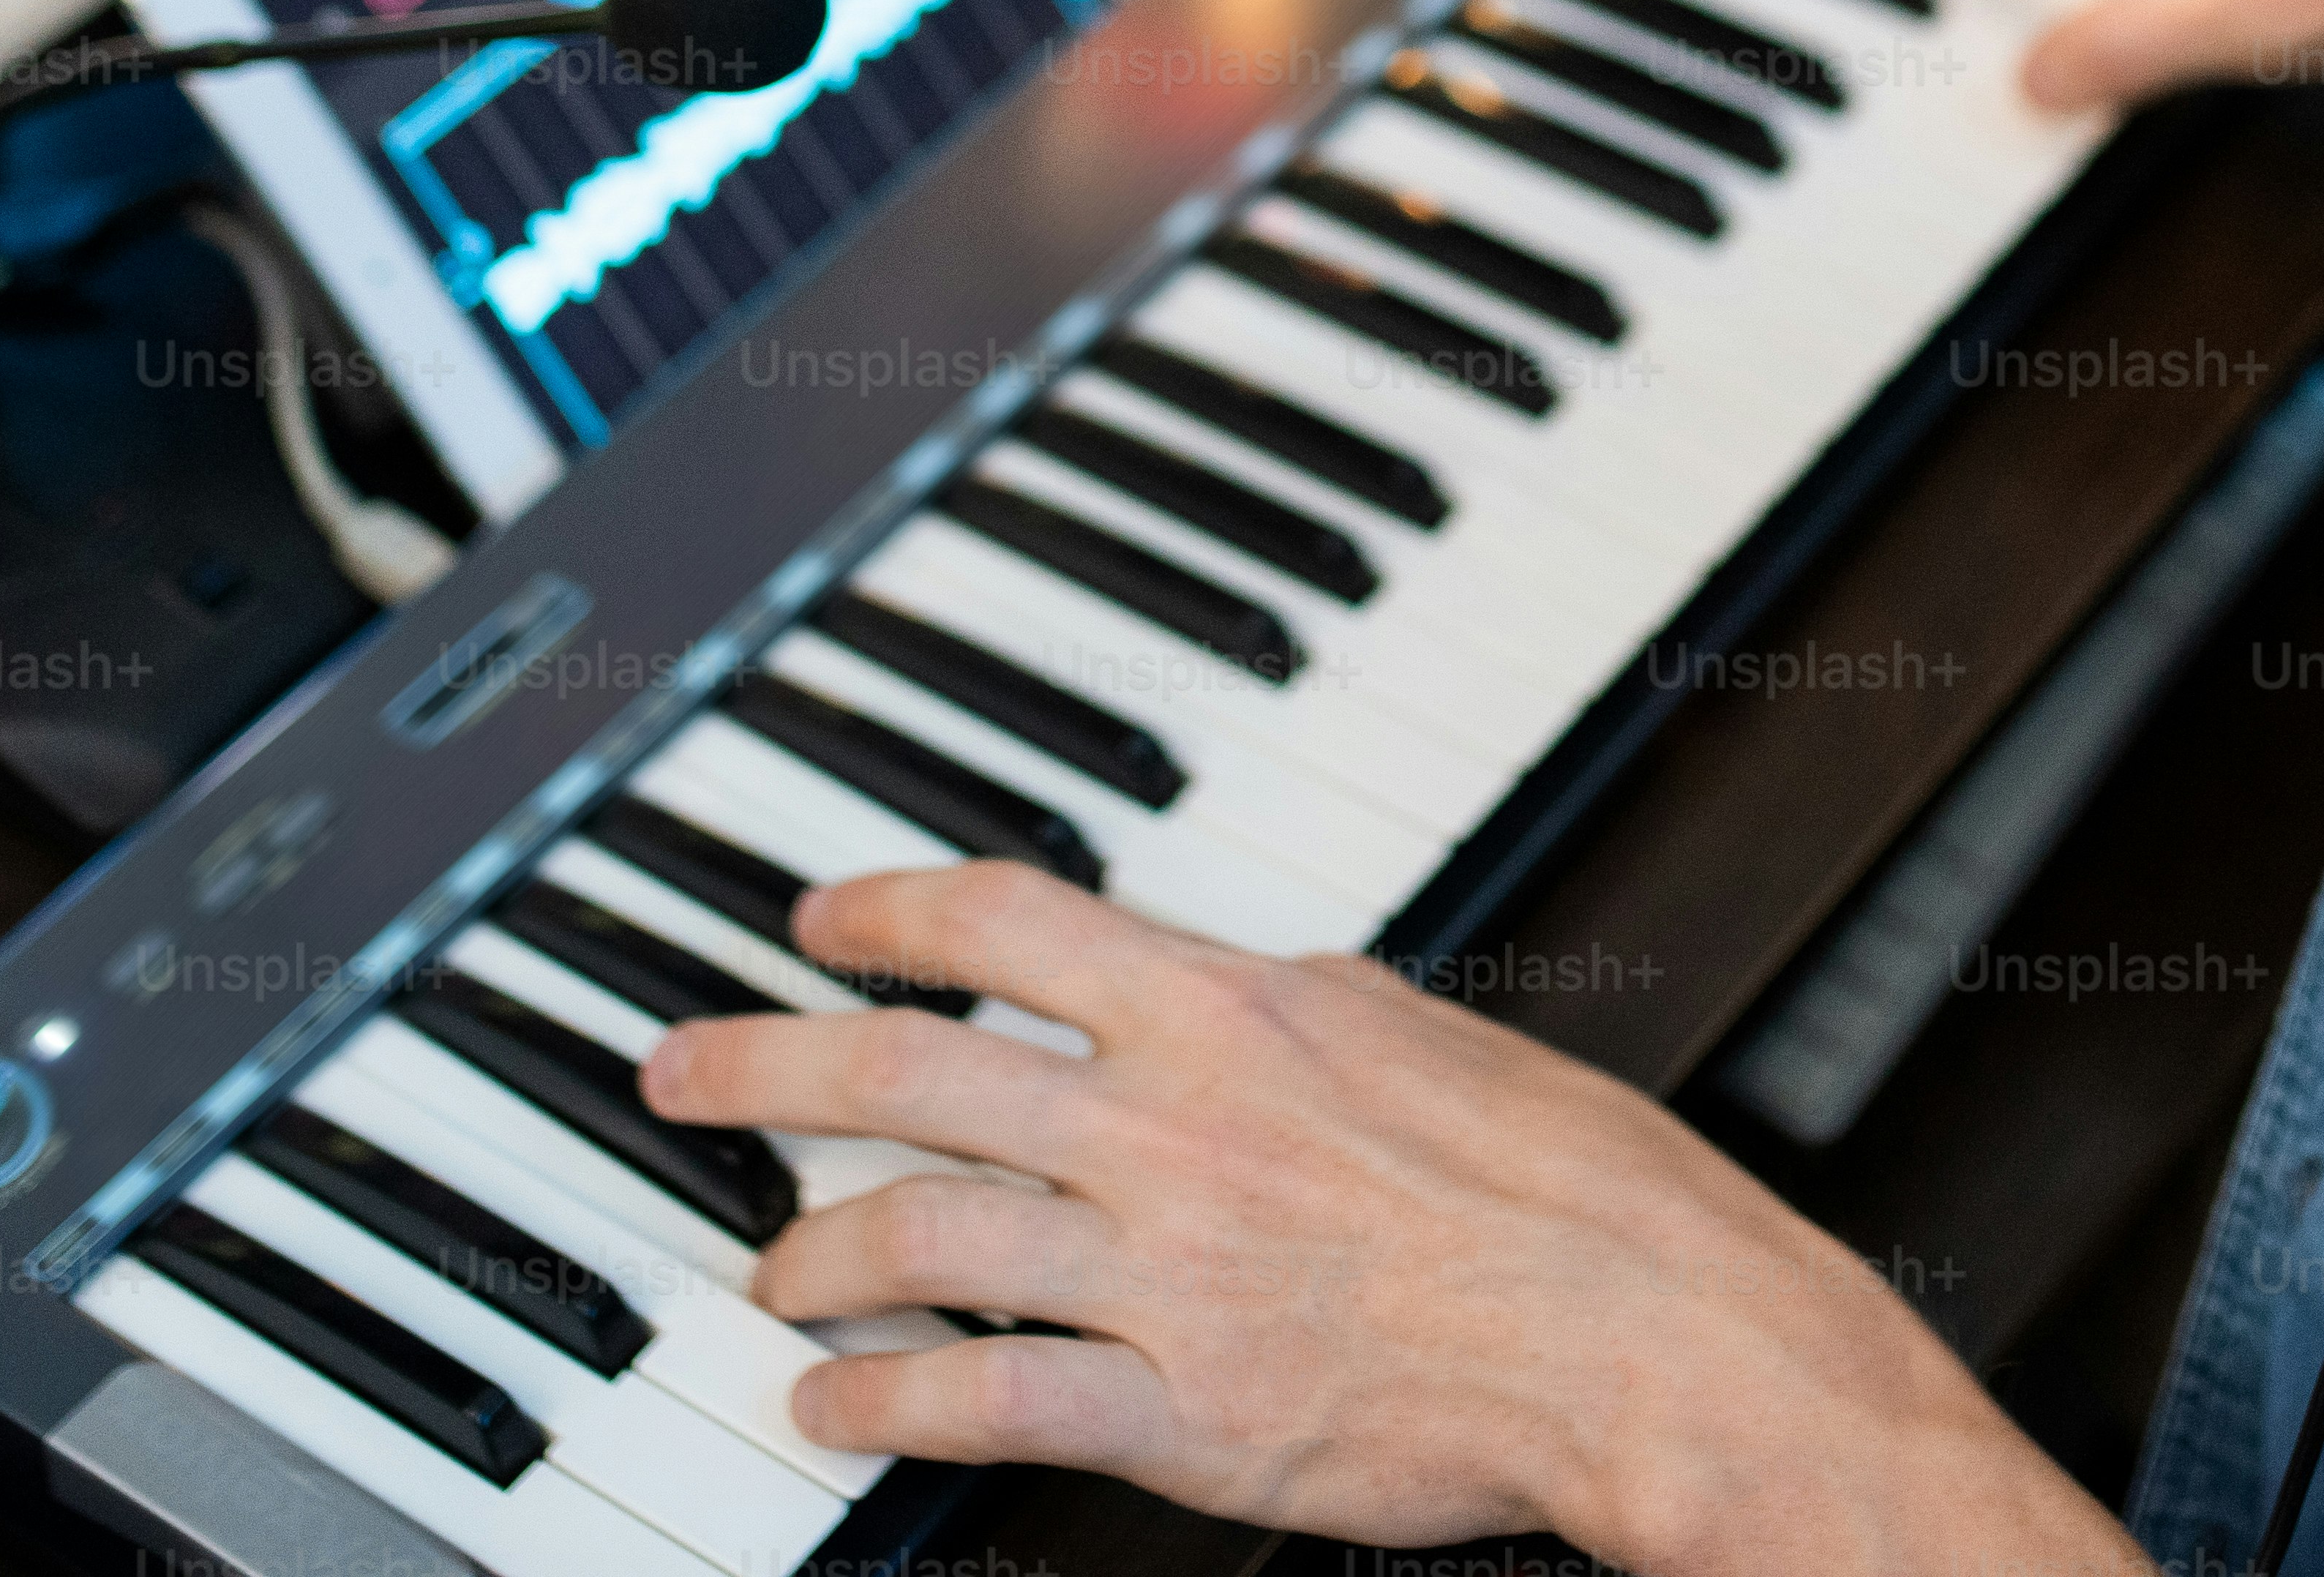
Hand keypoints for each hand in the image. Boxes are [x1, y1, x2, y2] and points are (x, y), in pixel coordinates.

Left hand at [634, 865, 2136, 1576]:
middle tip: (677, 1074)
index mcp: (1232, 1010)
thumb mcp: (1410, 1033)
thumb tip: (1206, 981)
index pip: (1004, 919)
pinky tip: (829, 1414)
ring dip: (809, 1257)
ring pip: (917, 1237)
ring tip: (765, 1278)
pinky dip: (880, 1407)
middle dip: (763, 1068)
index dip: (883, 910)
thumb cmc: (1570, 1190)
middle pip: (909, 1071)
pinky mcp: (1185, 1413)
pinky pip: (982, 1400)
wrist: (1646, 1335)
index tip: (815, 919)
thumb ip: (1277, 1012)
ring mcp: (1169, 1272)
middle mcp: (1174, 1126)